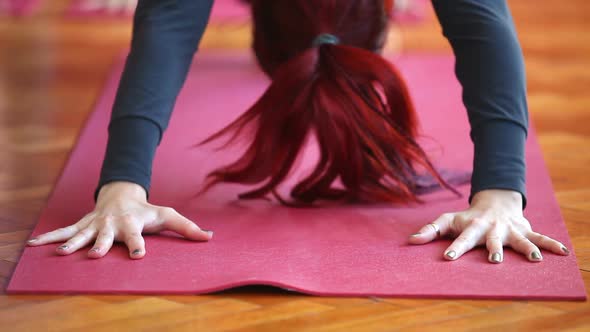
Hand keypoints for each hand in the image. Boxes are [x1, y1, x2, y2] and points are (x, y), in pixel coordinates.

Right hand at [26, 181, 212, 258]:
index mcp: (132, 223)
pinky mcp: (82, 225)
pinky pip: (63, 231)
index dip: (138, 245)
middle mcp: (112, 224)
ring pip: (82, 234)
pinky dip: (48, 238)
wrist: (121, 194)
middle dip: (100, 245)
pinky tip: (32, 245)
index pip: (136, 236)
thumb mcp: (168, 215)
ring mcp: (95, 224)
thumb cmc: (146, 210)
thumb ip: (188, 228)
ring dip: (71, 243)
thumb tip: (211, 237)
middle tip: (96, 255)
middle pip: (106, 236)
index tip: (138, 255)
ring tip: (62, 254)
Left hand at [408, 189, 569, 262]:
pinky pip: (540, 237)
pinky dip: (551, 244)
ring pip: (519, 239)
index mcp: (471, 227)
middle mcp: (491, 228)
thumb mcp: (447, 220)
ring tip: (534, 258)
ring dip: (526, 248)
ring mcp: (510, 230)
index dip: (455, 247)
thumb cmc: (467, 216)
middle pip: (491, 240)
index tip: (448, 258)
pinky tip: (562, 252)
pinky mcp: (524, 230)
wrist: (495, 201)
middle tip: (495, 260)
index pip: (462, 239)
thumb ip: (430, 230)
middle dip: (493, 249)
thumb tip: (410, 241)